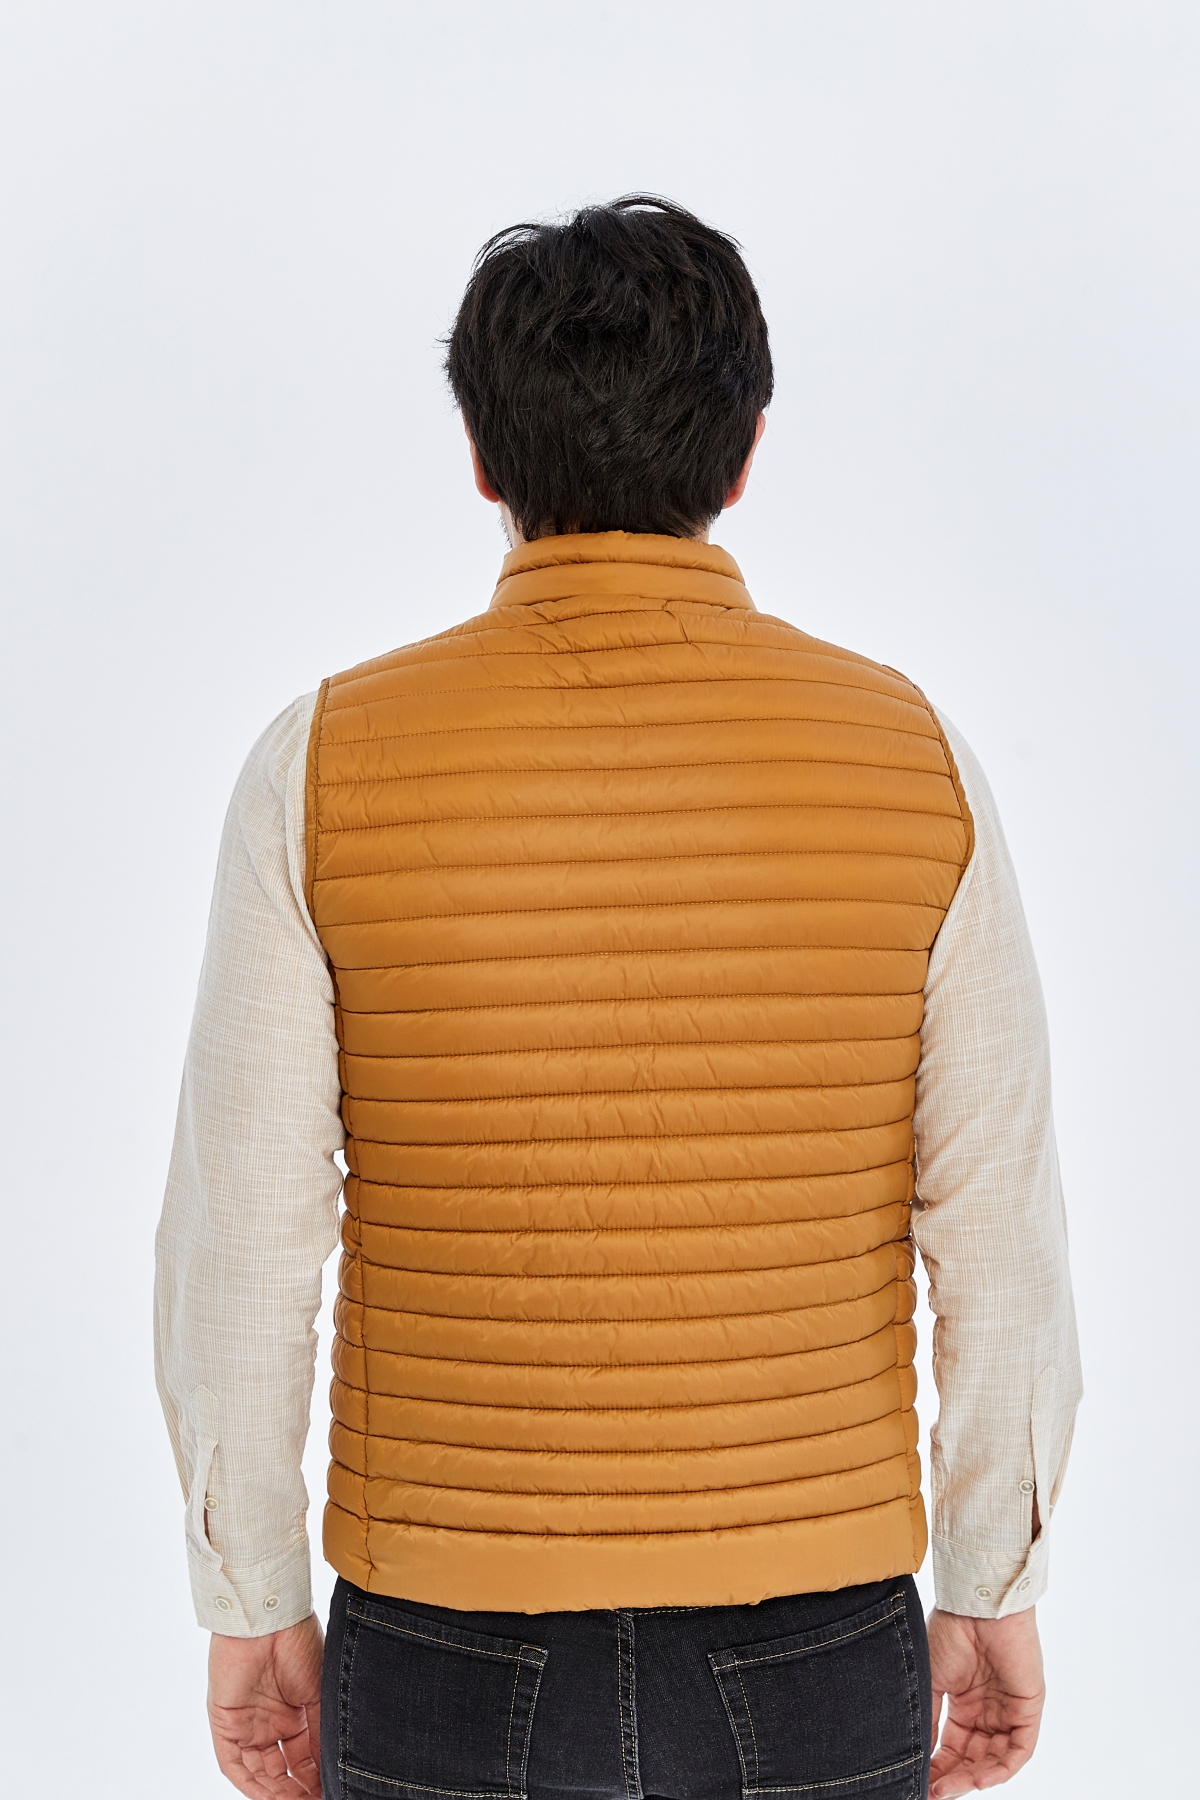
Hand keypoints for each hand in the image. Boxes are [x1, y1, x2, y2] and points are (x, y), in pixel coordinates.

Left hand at [208, 1614, 324, 1797]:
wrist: (270, 1618)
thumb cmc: (297, 1642)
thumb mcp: (318, 1691)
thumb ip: (320, 1731)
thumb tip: (332, 1766)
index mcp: (293, 1712)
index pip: (303, 1757)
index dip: (315, 1778)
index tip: (331, 1792)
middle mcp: (269, 1722)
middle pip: (281, 1770)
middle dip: (296, 1791)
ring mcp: (246, 1724)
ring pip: (258, 1773)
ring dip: (275, 1793)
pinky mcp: (225, 1724)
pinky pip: (234, 1765)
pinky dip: (250, 1785)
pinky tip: (268, 1797)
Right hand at [927, 1607, 1044, 1796]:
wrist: (975, 1604)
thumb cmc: (951, 1631)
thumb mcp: (931, 1680)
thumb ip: (928, 1718)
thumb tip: (916, 1755)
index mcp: (964, 1702)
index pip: (953, 1746)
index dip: (938, 1768)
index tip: (920, 1785)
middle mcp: (988, 1709)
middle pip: (973, 1758)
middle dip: (954, 1778)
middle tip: (934, 1793)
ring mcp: (1009, 1709)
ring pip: (995, 1759)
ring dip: (974, 1778)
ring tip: (949, 1789)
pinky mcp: (1029, 1707)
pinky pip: (1019, 1749)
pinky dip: (1000, 1768)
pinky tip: (978, 1778)